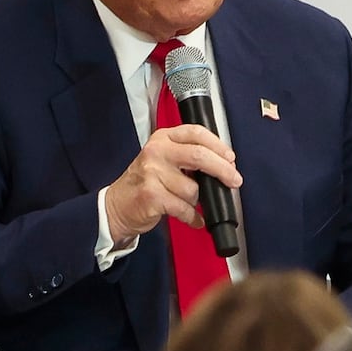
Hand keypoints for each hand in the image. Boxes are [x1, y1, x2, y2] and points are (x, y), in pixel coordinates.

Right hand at [104, 125, 242, 243]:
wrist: (117, 205)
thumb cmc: (144, 183)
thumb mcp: (163, 159)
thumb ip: (188, 156)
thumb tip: (224, 164)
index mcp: (163, 138)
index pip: (196, 133)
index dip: (218, 145)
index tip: (230, 158)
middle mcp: (156, 151)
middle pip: (199, 156)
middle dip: (223, 170)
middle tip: (234, 180)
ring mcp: (152, 173)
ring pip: (193, 189)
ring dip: (198, 200)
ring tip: (189, 203)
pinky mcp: (151, 196)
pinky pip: (184, 208)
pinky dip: (193, 217)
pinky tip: (193, 218)